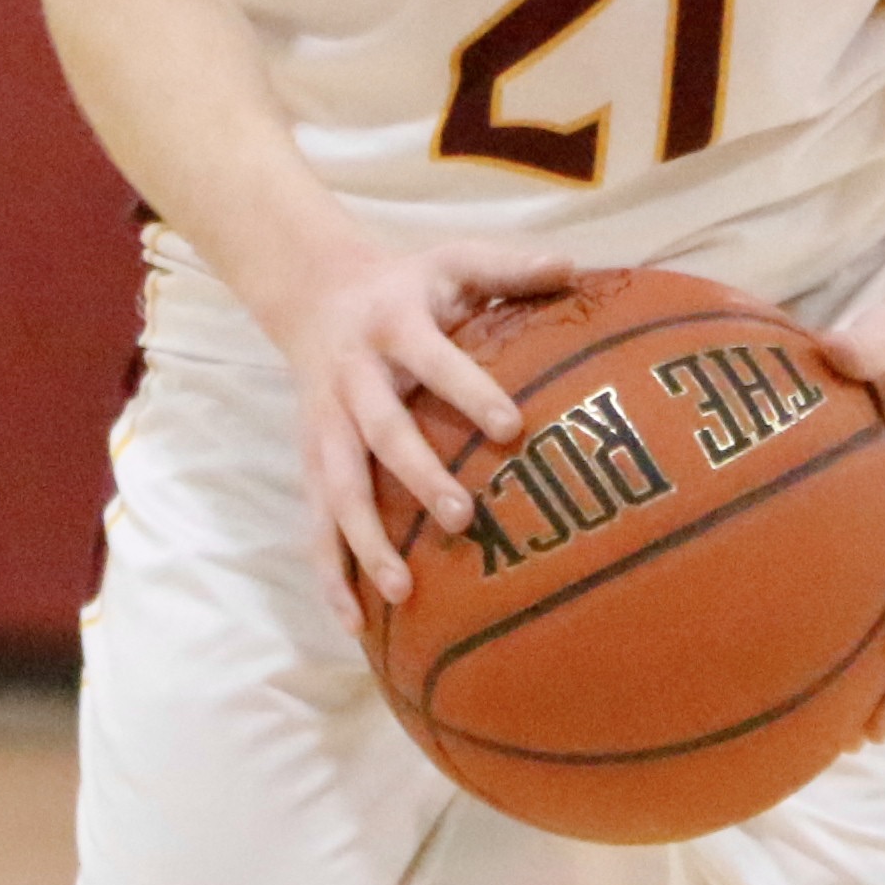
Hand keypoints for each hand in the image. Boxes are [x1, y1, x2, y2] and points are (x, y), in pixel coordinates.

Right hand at [257, 235, 574, 612]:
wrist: (315, 292)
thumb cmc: (408, 284)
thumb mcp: (454, 260)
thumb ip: (510, 266)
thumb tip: (576, 266)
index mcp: (395, 326)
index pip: (433, 360)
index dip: (468, 390)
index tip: (512, 426)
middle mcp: (354, 379)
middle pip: (381, 433)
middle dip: (418, 476)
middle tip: (463, 518)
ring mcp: (325, 426)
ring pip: (337, 489)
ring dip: (365, 541)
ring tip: (402, 591)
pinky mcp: (309, 461)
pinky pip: (313, 524)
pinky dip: (328, 575)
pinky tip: (353, 625)